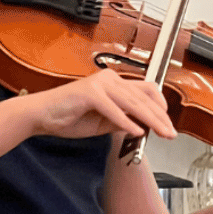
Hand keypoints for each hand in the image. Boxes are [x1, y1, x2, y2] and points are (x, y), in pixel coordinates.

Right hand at [25, 70, 176, 140]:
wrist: (41, 116)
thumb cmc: (70, 117)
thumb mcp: (106, 121)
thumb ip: (125, 119)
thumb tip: (147, 126)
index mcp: (114, 83)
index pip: (147, 90)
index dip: (161, 107)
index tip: (168, 123)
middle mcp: (110, 80)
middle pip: (144, 97)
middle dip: (161, 117)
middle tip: (171, 132)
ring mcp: (99, 84)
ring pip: (133, 102)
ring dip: (150, 120)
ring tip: (161, 133)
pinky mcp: (89, 93)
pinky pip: (113, 109)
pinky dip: (126, 122)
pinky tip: (136, 132)